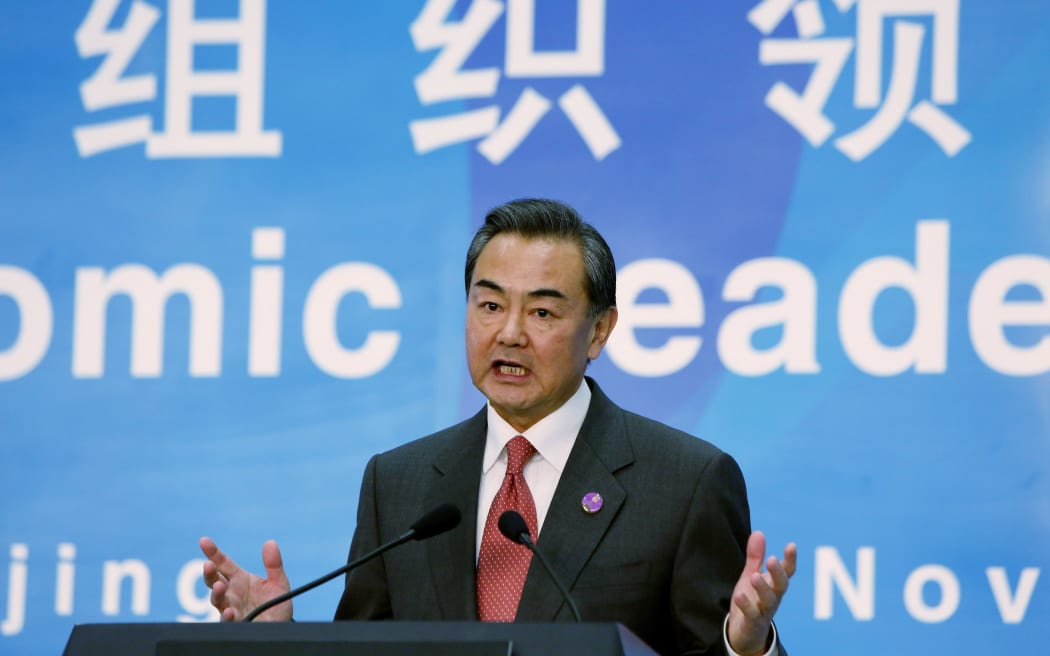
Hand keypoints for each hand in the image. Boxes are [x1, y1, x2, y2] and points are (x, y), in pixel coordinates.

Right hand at [200, 536, 292, 621]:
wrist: (281, 627)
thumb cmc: (276, 604)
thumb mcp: (278, 583)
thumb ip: (273, 565)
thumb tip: (270, 542)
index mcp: (239, 579)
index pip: (223, 563)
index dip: (213, 552)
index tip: (204, 540)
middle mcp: (231, 593)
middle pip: (214, 580)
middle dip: (209, 573)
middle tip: (208, 565)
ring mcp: (231, 608)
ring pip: (217, 600)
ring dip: (216, 593)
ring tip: (219, 586)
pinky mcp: (236, 623)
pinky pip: (227, 620)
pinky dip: (226, 616)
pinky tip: (229, 611)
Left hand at [727, 531, 796, 655]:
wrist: (746, 632)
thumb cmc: (752, 600)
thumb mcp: (752, 575)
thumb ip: (756, 557)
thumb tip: (759, 532)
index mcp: (774, 585)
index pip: (786, 572)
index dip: (790, 560)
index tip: (791, 545)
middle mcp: (773, 597)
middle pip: (781, 585)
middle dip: (778, 573)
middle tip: (773, 560)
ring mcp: (764, 611)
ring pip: (768, 600)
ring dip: (763, 588)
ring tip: (755, 576)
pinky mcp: (752, 622)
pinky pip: (751, 614)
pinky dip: (746, 605)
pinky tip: (739, 595)